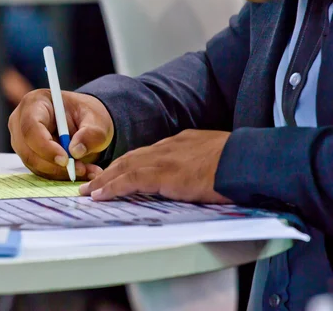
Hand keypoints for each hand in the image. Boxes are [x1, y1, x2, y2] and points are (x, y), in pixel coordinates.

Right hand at [8, 89, 113, 179]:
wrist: (84, 123)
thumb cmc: (86, 115)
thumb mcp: (97, 120)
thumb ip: (91, 134)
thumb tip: (75, 151)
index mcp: (35, 103)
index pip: (31, 127)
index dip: (45, 146)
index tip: (66, 160)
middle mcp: (21, 121)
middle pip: (28, 150)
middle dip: (54, 164)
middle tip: (81, 169)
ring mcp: (21, 140)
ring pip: (34, 164)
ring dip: (60, 172)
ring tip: (87, 169)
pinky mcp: (27, 155)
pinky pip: (40, 171)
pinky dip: (61, 175)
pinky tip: (81, 170)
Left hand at [79, 130, 232, 203]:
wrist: (247, 159)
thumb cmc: (240, 162)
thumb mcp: (216, 158)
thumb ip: (199, 164)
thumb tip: (197, 176)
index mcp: (180, 143)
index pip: (147, 154)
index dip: (129, 164)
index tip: (117, 173)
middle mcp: (168, 147)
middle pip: (131, 158)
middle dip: (110, 171)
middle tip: (93, 182)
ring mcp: (164, 159)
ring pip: (125, 167)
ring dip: (105, 180)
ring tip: (90, 192)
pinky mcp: (164, 174)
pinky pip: (130, 180)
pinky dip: (113, 187)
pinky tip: (101, 195)